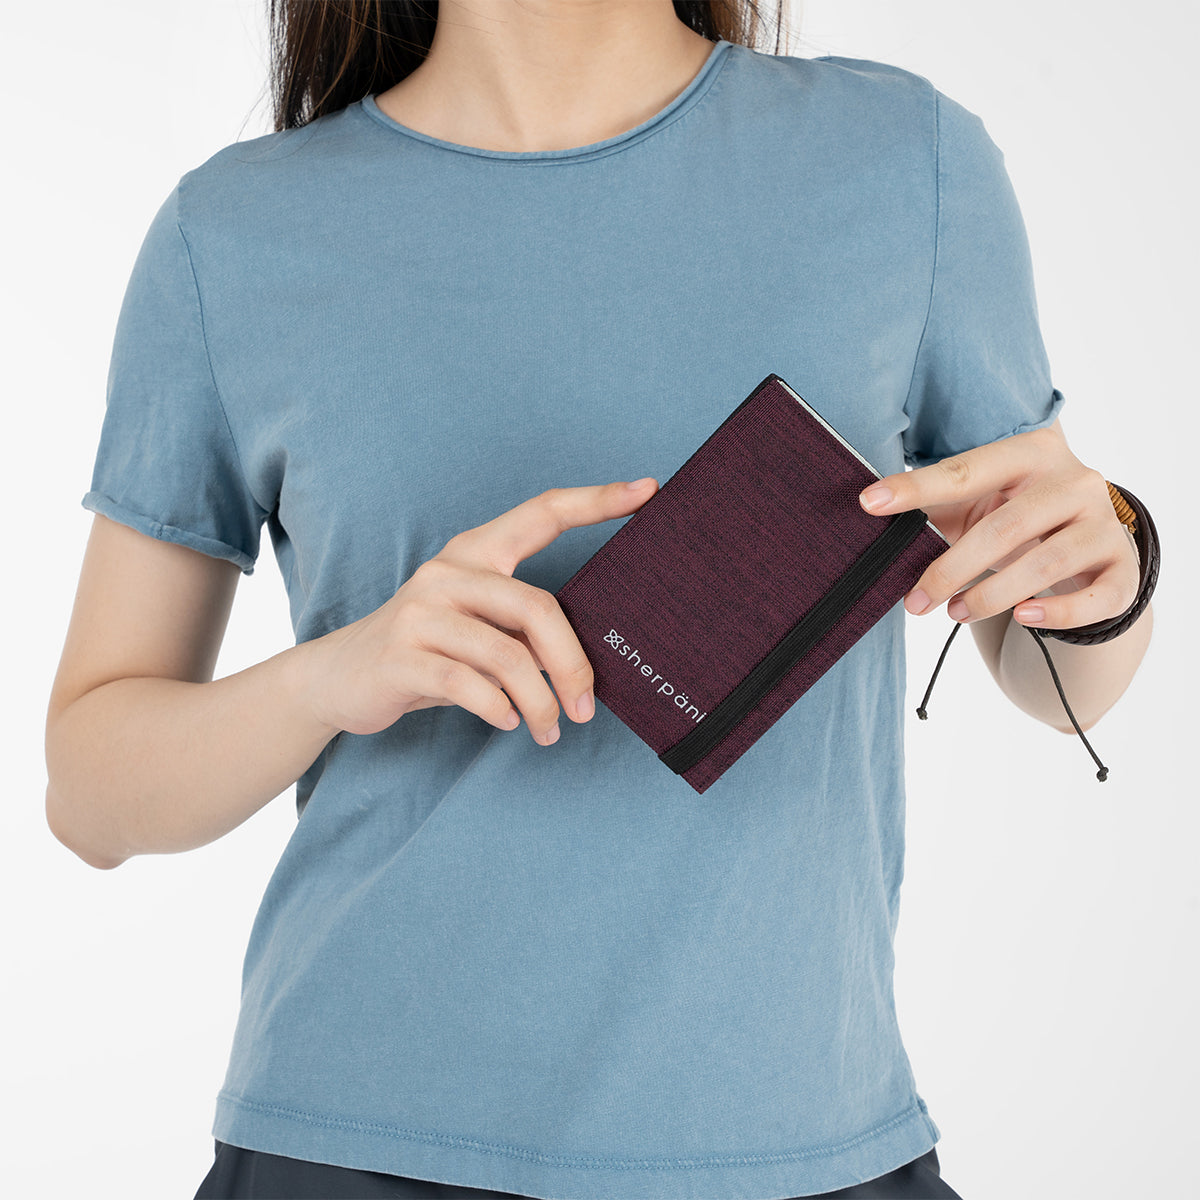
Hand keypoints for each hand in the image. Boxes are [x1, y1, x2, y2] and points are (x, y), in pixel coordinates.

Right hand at [304, 479, 658, 742]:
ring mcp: (420, 612)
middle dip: (574, 664)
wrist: (336, 678)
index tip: (648, 490)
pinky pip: (469, 685)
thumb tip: (587, 664)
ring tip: (550, 729)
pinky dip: (499, 710)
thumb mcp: (477, 631)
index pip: (542, 512)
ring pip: (507, 656)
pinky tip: (508, 722)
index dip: (596, 501)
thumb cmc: (426, 653)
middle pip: (537, 607)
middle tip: (586, 707)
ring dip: (540, 702)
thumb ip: (523, 631)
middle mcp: (448, 572)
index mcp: (474, 553)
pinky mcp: (400, 656)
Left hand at [857, 422, 1138, 629]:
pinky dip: (1057, 613)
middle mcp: (1075, 481)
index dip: (916, 487)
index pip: (966, 471)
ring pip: (1045, 564)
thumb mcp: (977, 503)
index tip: (869, 502)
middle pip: (1006, 526)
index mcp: (1031, 452)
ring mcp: (1104, 524)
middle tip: (916, 601)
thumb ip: (934, 505)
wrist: (1087, 540)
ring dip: (991, 595)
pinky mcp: (1123, 568)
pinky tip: (1022, 618)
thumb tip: (872, 512)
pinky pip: (1095, 598)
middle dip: (952, 567)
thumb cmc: (1015, 517)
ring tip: (953, 612)